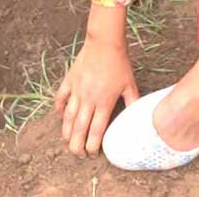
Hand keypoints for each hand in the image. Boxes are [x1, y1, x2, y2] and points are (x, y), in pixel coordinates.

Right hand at [55, 36, 139, 157]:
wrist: (104, 42)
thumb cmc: (120, 63)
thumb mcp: (130, 85)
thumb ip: (133, 104)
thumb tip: (139, 120)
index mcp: (104, 102)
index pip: (96, 131)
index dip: (92, 146)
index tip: (92, 155)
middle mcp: (88, 99)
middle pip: (79, 128)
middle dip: (77, 145)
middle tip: (78, 154)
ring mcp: (76, 89)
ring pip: (68, 116)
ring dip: (67, 131)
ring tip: (67, 142)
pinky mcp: (69, 80)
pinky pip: (61, 97)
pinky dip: (59, 108)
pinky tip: (61, 116)